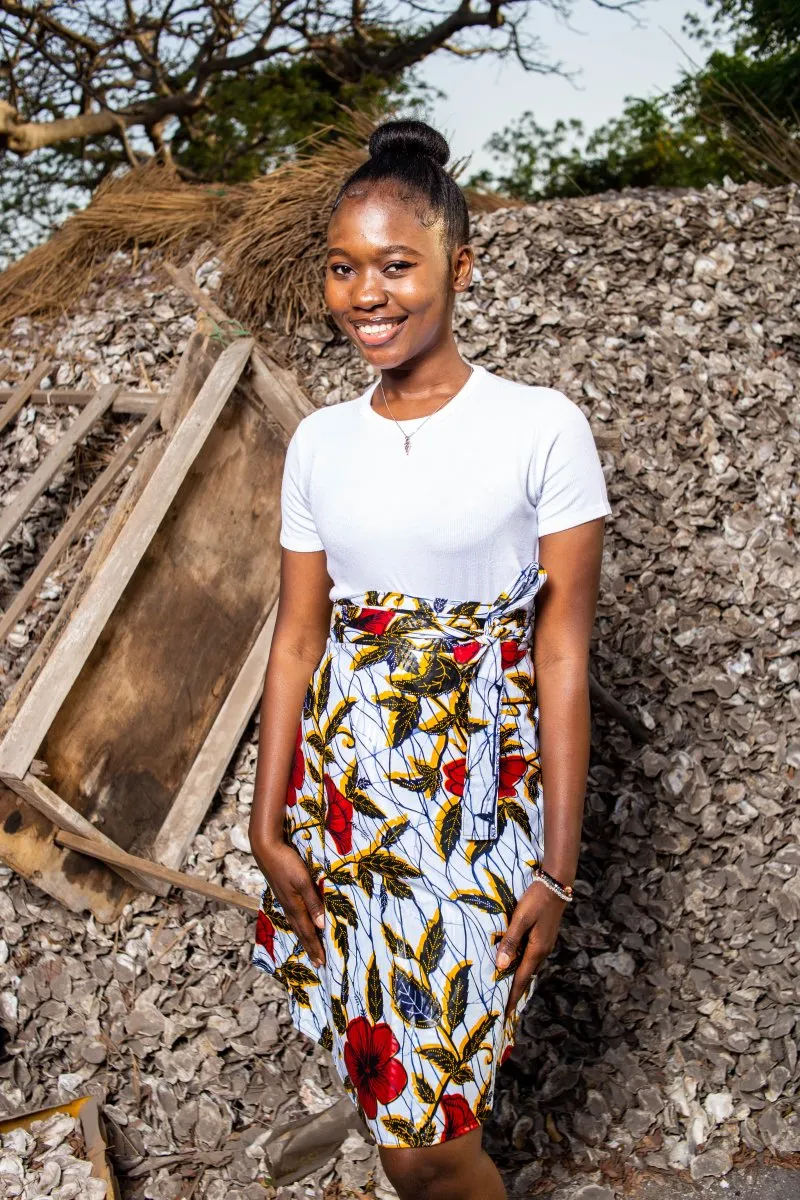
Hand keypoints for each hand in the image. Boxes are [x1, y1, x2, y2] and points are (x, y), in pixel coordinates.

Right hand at [252, 839, 325, 968]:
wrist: (266, 849)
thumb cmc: (287, 863)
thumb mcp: (303, 881)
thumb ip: (313, 902)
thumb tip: (321, 925)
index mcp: (295, 906)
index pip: (308, 932)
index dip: (316, 947)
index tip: (322, 963)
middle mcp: (289, 906)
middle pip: (302, 931)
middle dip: (311, 947)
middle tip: (318, 963)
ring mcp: (284, 900)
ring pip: (296, 924)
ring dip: (304, 937)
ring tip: (310, 948)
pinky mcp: (282, 893)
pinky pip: (292, 915)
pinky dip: (299, 925)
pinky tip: (299, 923)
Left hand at [496, 880, 566, 1019]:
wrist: (557, 884)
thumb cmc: (536, 900)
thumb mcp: (521, 918)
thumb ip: (510, 941)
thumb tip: (500, 966)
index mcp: (536, 950)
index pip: (522, 979)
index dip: (513, 996)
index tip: (506, 1013)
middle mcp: (543, 951)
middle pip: (527, 977)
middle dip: (517, 992)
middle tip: (505, 1006)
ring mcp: (545, 944)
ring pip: (531, 967)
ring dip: (521, 979)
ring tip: (509, 990)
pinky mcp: (545, 937)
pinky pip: (533, 958)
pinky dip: (524, 967)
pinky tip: (518, 965)